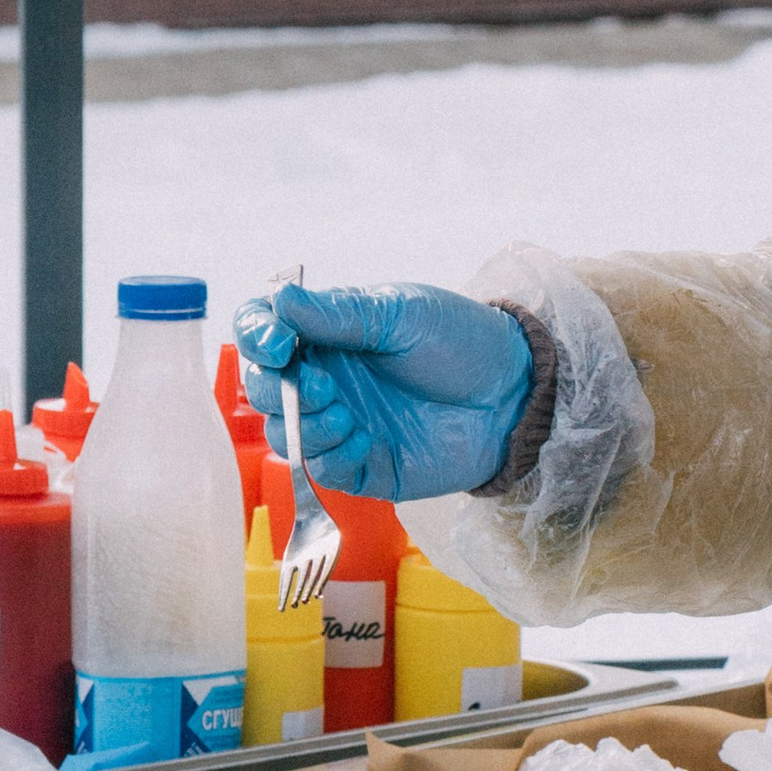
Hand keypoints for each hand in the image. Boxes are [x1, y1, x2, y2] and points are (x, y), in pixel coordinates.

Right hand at [233, 282, 532, 502]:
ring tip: (341, 414)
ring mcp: (342, 423)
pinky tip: (361, 438)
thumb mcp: (402, 314)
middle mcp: (327, 379)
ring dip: (300, 425)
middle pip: (261, 387)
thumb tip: (281, 301)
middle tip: (321, 384)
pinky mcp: (364, 465)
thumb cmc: (462, 341)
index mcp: (328, 334)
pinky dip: (330, 455)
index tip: (278, 345)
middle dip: (274, 388)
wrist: (515, 393)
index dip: (255, 336)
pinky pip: (323, 469)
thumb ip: (339, 314)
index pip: (263, 331)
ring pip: (284, 433)